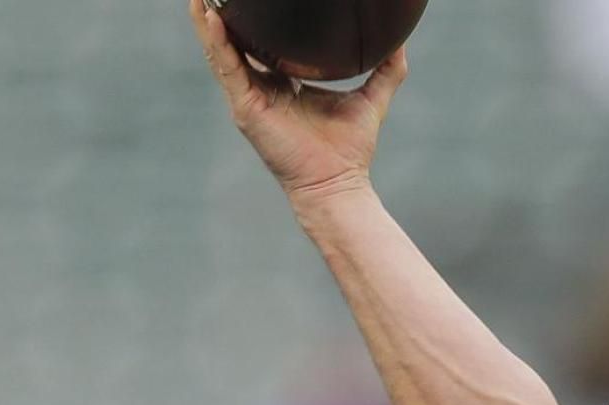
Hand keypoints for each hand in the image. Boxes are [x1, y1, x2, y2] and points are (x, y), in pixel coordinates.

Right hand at [188, 0, 406, 202]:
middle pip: (234, 42)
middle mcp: (261, 87)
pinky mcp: (246, 107)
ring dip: (208, 19)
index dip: (254, 19)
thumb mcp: (372, 98)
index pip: (262, 44)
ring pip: (221, 49)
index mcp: (283, 83)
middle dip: (221, 13)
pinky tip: (212, 17)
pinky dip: (218, 42)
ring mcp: (249, 96)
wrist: (338, 183)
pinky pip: (227, 68)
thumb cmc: (350, 150)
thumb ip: (387, 70)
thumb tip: (400, 42)